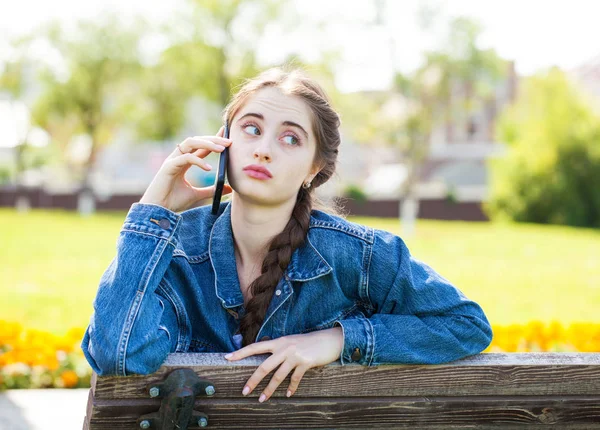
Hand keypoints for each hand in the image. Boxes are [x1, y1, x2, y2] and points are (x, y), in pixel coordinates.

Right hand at [139, 126, 232, 212]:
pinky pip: (186, 158)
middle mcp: (178, 157)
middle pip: (197, 141)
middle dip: (213, 139)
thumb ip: (211, 190)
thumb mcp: (197, 194)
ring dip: (207, 144)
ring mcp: (172, 160)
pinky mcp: (168, 166)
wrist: (158, 211)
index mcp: (184, 161)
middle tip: (229, 142)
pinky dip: (198, 161)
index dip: (214, 140)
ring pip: (190, 143)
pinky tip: (209, 168)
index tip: (227, 136)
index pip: (201, 146)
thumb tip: (229, 188)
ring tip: (221, 149)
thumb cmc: (172, 201)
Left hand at [224, 327, 343, 401]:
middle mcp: (284, 347)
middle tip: (244, 391)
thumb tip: (266, 361)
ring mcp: (294, 355)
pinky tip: (288, 395)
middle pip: (264, 366)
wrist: (328, 340)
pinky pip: (295, 379)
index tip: (227, 357)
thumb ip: (279, 349)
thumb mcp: (291, 342)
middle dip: (253, 380)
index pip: (255, 346)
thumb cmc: (308, 342)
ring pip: (278, 376)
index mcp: (278, 341)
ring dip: (269, 390)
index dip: (241, 352)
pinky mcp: (305, 362)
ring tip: (262, 400)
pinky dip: (291, 388)